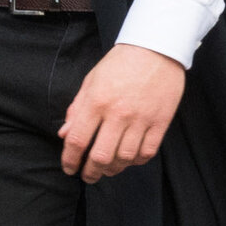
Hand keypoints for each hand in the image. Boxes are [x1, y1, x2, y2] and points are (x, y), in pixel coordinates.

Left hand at [58, 42, 187, 182]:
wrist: (155, 49)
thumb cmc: (119, 64)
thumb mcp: (91, 81)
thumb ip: (76, 109)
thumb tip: (64, 134)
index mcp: (96, 102)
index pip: (77, 140)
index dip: (70, 160)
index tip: (69, 168)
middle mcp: (118, 114)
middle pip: (101, 156)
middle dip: (91, 172)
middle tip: (88, 176)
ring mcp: (141, 119)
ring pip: (125, 158)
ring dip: (113, 169)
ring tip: (107, 169)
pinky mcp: (161, 122)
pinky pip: (147, 152)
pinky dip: (136, 162)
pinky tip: (129, 160)